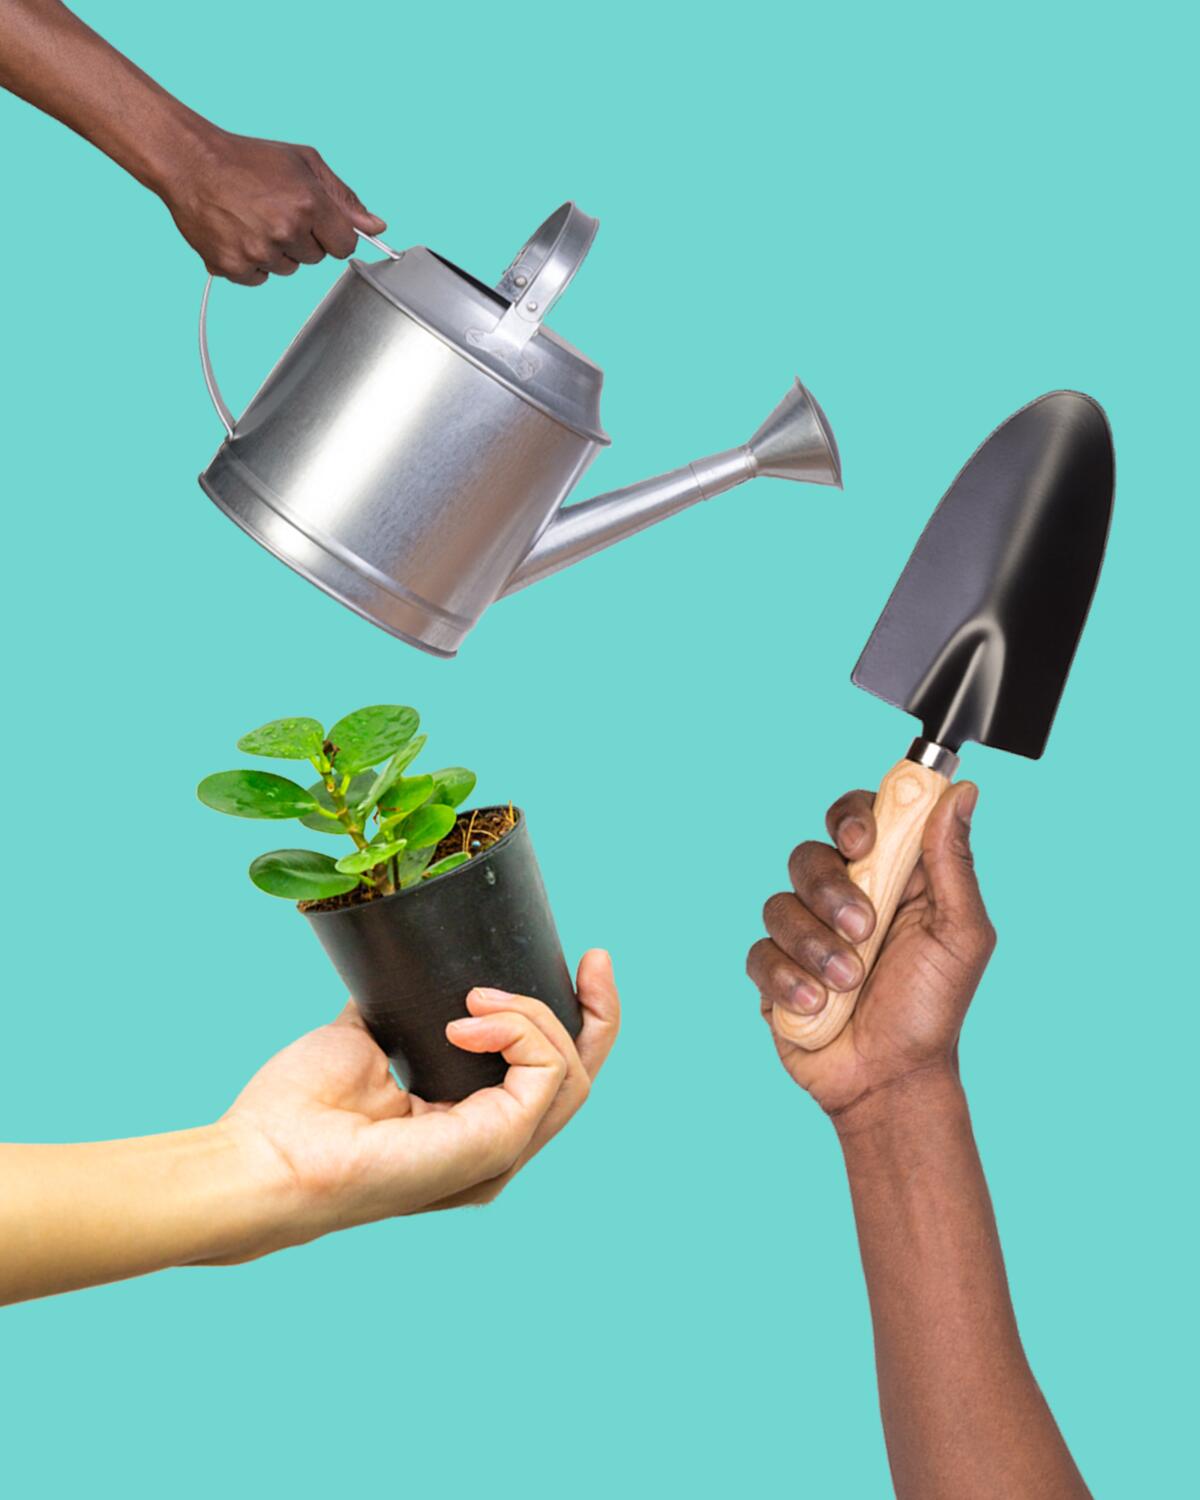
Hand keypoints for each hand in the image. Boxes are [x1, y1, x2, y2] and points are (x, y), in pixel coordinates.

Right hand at [158, 129, 385, 284]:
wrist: (190, 162)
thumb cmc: (247, 159)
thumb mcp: (304, 163)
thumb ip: (343, 198)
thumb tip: (377, 227)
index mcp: (309, 204)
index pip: (346, 246)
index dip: (333, 234)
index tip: (317, 223)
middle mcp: (285, 231)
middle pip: (317, 258)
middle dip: (303, 239)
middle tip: (274, 210)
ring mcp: (259, 252)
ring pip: (288, 270)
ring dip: (277, 251)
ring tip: (253, 219)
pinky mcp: (234, 267)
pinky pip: (259, 279)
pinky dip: (250, 262)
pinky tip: (238, 233)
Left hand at [213, 951, 619, 1259]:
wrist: (265, 1153)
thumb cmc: (298, 1110)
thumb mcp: (366, 1038)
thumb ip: (402, 1010)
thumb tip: (409, 965)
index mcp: (469, 1126)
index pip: (551, 1074)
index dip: (575, 1017)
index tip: (580, 962)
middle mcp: (496, 1146)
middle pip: (583, 1076)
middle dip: (599, 1012)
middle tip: (595, 959)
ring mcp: (500, 1153)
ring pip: (571, 1072)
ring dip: (537, 1014)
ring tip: (477, 997)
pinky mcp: (496, 1147)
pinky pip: (548, 1072)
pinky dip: (521, 1030)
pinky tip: (470, 1017)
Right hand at [747, 782, 994, 1119]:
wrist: (892, 1079)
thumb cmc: (932, 1009)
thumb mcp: (960, 934)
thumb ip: (954, 864)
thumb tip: (962, 792)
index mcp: (889, 876)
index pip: (858, 816)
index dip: (851, 818)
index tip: (862, 845)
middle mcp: (841, 896)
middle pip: (808, 855)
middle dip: (831, 892)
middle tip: (863, 930)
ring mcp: (803, 932)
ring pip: (779, 904)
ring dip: (816, 945)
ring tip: (848, 982)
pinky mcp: (773, 970)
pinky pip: (758, 951)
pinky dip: (788, 977)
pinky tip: (818, 1003)